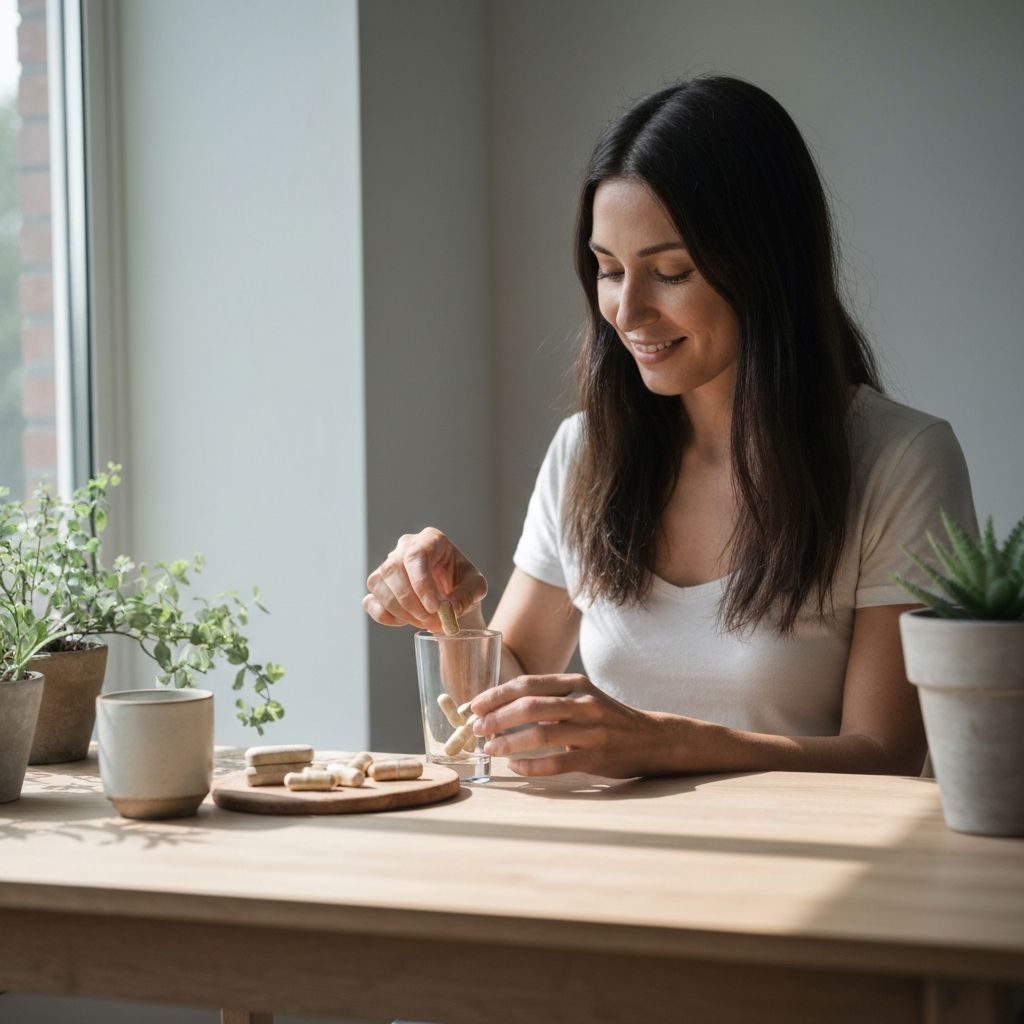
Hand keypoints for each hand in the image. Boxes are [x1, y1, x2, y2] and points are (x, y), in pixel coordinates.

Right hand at [363, 528, 486, 631]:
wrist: (452, 596)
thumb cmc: (464, 584)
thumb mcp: (476, 588)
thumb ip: (466, 596)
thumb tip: (448, 609)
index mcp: (431, 540)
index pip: (416, 555)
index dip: (421, 583)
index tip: (434, 607)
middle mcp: (404, 547)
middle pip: (393, 569)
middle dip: (411, 601)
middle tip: (432, 622)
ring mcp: (387, 565)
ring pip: (378, 584)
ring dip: (401, 611)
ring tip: (426, 623)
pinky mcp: (378, 586)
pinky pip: (370, 601)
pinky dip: (386, 616)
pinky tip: (406, 621)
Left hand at [470, 673, 683, 777]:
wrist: (651, 738)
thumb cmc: (606, 718)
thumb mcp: (581, 697)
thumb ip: (549, 699)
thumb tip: (501, 708)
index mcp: (575, 683)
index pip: (527, 684)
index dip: (496, 695)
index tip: (474, 705)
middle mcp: (583, 702)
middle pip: (530, 706)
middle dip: (497, 718)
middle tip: (477, 729)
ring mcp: (592, 730)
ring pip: (541, 733)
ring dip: (509, 743)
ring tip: (490, 750)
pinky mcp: (597, 756)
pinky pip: (557, 762)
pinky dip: (531, 766)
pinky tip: (516, 767)